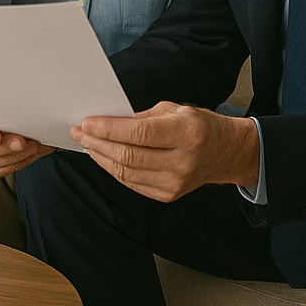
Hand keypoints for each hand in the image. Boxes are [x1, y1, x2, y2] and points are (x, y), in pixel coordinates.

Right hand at [0, 109, 53, 177]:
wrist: (4, 120)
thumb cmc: (0, 108)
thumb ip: (4, 104)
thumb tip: (22, 103)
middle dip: (8, 147)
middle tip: (24, 142)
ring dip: (20, 155)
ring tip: (36, 145)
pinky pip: (7, 170)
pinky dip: (24, 161)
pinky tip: (36, 152)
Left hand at [71, 102, 260, 202]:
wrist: (226, 153)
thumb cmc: (197, 125)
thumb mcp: (174, 110)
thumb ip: (141, 117)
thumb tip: (106, 121)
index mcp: (186, 133)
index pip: (139, 133)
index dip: (108, 129)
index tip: (86, 122)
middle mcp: (182, 161)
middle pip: (129, 155)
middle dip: (98, 142)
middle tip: (79, 132)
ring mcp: (176, 183)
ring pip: (126, 173)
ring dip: (101, 157)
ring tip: (86, 143)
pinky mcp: (169, 195)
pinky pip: (132, 183)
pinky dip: (113, 170)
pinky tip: (102, 157)